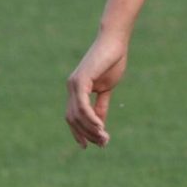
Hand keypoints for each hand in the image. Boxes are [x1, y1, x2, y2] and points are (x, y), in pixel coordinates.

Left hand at [66, 31, 129, 147]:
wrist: (115, 41)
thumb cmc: (112, 60)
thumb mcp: (107, 87)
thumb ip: (101, 105)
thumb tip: (99, 123)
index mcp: (76, 89)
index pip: (73, 116)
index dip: (79, 132)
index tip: (90, 145)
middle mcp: (71, 88)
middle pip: (73, 119)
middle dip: (87, 134)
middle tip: (103, 143)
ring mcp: (74, 84)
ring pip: (77, 115)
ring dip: (90, 129)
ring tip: (104, 138)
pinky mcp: (80, 80)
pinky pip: (82, 105)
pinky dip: (90, 118)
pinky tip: (100, 126)